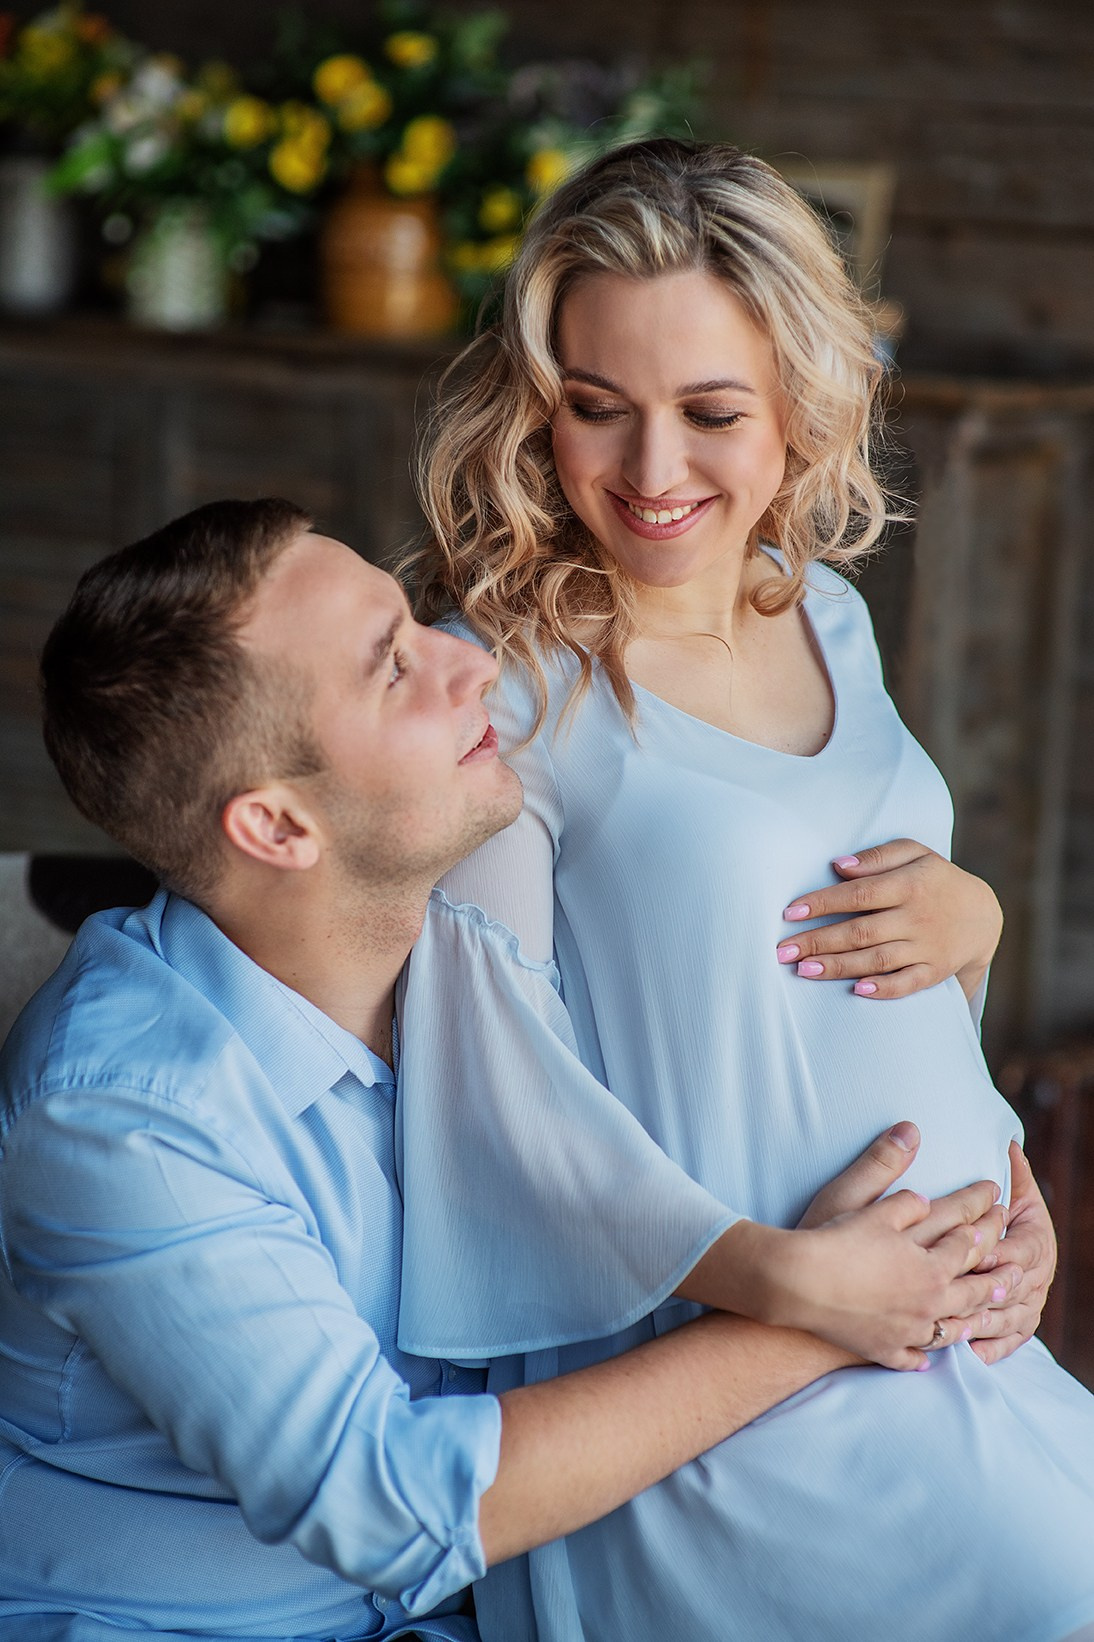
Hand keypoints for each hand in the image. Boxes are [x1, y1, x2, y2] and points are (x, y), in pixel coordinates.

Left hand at [777, 839, 1002, 1000]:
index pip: (859, 895)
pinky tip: (857, 991)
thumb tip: (838, 866)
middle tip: (782, 951)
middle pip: (861, 932)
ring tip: (803, 971)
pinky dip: (884, 989)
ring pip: (877, 960)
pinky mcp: (934, 972)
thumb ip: (878, 856)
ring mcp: (926, 947)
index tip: (790, 912)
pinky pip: (908, 984)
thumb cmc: (935, 879)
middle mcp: (916, 917)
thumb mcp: (915, 853)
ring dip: (839, 967)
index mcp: (909, 885)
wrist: (983, 915)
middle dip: (818, 942)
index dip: (823, 903)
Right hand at [787, 1121, 1015, 1369]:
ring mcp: (908, 1328)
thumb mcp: (859, 1195)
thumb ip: (888, 1167)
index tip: (997, 1201)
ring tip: (987, 1312)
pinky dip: (925, 1353)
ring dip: (972, 1316)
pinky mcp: (884, 1349)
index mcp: (929, 1262)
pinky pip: (914, 1355)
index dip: (983, 1214)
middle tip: (1017, 1267)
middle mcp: (928, 1299)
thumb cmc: (829, 1238)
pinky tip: (931, 1353)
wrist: (797, 1286)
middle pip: (972, 1286)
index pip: (968, 1236)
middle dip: (995, 1272)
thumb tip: (911, 1133)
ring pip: (952, 1326)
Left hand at [966, 1141, 1056, 1363]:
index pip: (1018, 1250)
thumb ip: (1011, 1172)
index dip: (996, 1255)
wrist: (1021, 1244)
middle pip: (1013, 1288)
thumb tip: (1008, 1139)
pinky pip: (1008, 1341)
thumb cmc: (1002, 1212)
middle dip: (986, 1294)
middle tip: (955, 1300)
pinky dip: (990, 1348)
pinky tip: (969, 1352)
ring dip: (985, 1324)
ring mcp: (1031, 1303)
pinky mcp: (1020, 1326)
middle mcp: (1038, 1275)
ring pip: (1010, 1317)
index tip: (969, 1258)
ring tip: (958, 1328)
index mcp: (1037, 1239)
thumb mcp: (1013, 1191)